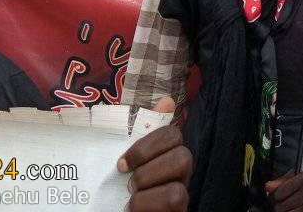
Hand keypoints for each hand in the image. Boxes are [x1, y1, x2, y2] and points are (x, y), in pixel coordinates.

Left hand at [118, 97, 190, 211]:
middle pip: (184, 155)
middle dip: (150, 164)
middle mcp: (179, 177)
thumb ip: (139, 134)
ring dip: (149, 181)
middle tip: (127, 179)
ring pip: (182, 174)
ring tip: (131, 196)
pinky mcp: (179, 209)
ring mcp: (183, 195)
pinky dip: (147, 202)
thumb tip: (167, 101)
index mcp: (166, 159)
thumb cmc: (119, 194)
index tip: (122, 162)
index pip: (173, 135)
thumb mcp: (126, 163)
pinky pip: (175, 197)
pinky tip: (133, 209)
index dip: (148, 143)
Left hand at [266, 158, 302, 211]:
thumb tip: (267, 187)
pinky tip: (300, 210)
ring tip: (294, 208)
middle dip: (281, 207)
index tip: (281, 196)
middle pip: (281, 208)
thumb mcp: (302, 174)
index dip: (278, 196)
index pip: (279, 193)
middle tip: (286, 204)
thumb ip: (283, 180)